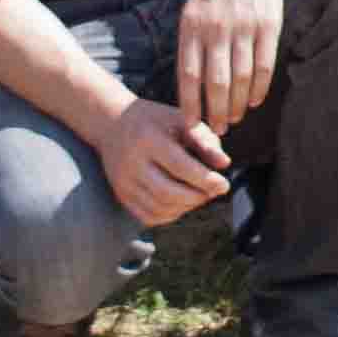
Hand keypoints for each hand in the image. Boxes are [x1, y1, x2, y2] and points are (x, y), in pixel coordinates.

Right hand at [83, 98, 231, 226]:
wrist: (113, 123)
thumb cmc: (157, 121)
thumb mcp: (181, 120)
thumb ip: (205, 141)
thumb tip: (224, 164)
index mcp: (147, 139)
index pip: (180, 166)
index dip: (205, 180)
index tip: (224, 184)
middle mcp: (131, 163)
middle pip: (167, 192)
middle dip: (197, 197)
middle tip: (214, 191)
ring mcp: (123, 182)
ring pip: (159, 208)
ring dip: (187, 207)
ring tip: (200, 194)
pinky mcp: (121, 195)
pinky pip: (149, 216)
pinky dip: (171, 214)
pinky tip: (183, 202)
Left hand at [174, 0, 285, 132]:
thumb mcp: (191, 9)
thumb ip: (190, 43)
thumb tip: (188, 83)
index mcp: (192, 26)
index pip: (188, 75)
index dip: (190, 104)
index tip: (191, 126)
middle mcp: (216, 29)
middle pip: (216, 82)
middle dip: (215, 112)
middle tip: (217, 130)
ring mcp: (244, 27)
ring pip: (240, 78)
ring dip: (237, 104)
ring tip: (234, 119)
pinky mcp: (268, 25)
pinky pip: (264, 65)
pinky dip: (259, 88)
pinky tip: (254, 100)